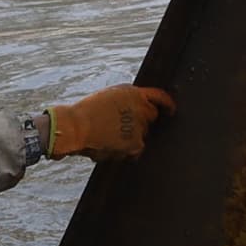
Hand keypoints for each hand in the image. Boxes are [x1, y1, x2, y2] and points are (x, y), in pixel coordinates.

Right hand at [44, 85, 174, 159]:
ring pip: (142, 135)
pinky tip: (112, 148)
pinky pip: (137, 150)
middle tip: (124, 129)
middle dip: (142, 123)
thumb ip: (125, 103)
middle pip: (151, 117)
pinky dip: (127, 152)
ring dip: (131, 138)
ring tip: (108, 138)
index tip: (171, 110)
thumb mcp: (108, 99)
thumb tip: (135, 113)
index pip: (158, 96)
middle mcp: (140, 107)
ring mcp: (140, 125)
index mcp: (133, 93)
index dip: (167, 104)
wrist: (75, 127)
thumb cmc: (84, 114)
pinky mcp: (135, 142)